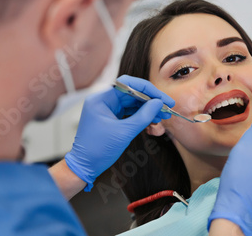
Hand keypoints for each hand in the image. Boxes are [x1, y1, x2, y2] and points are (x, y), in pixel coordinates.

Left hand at [65, 75, 174, 190]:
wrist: (84, 167)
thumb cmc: (98, 150)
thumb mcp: (124, 132)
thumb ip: (143, 116)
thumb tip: (159, 103)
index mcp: (101, 99)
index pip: (128, 84)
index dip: (148, 89)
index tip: (163, 98)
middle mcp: (103, 101)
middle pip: (132, 93)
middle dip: (150, 101)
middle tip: (167, 108)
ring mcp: (107, 110)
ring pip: (132, 104)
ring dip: (148, 109)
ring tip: (163, 116)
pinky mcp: (111, 119)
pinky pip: (129, 113)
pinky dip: (141, 117)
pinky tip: (153, 121)